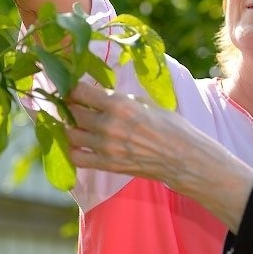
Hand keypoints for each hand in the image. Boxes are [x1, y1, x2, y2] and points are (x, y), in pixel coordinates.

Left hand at [64, 82, 189, 181]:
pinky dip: (74, 150)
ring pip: (71, 134)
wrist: (183, 158)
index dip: (72, 88)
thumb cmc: (170, 126)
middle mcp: (109, 125)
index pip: (79, 91)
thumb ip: (120, 99)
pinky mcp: (107, 165)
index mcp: (120, 104)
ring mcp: (106, 147)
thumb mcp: (146, 102)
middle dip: (69, 107)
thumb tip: (100, 94)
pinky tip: (80, 144)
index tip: (73, 88)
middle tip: (71, 105)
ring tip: (76, 124)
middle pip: (72, 112)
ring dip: (70, 128)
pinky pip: (77, 157)